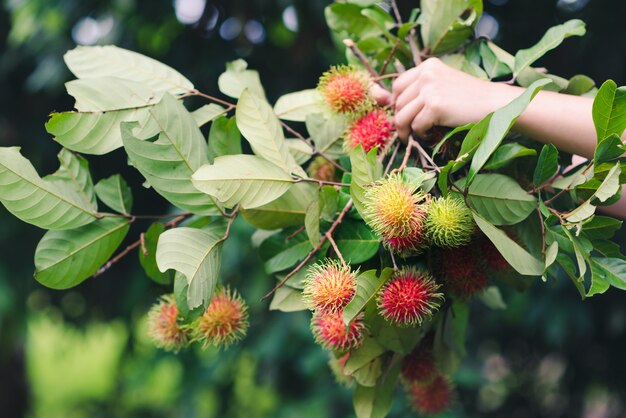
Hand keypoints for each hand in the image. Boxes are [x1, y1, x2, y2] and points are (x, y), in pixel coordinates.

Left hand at [374, 58, 514, 140]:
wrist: (495, 104)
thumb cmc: (470, 98)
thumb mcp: (443, 84)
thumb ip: (420, 89)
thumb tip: (385, 101)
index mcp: (427, 66)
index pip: (398, 85)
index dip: (397, 103)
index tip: (404, 115)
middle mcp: (426, 74)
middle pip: (398, 103)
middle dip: (401, 120)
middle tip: (408, 131)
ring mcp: (430, 89)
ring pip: (402, 116)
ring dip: (407, 130)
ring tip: (416, 136)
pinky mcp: (435, 105)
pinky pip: (416, 126)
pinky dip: (421, 134)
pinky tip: (431, 134)